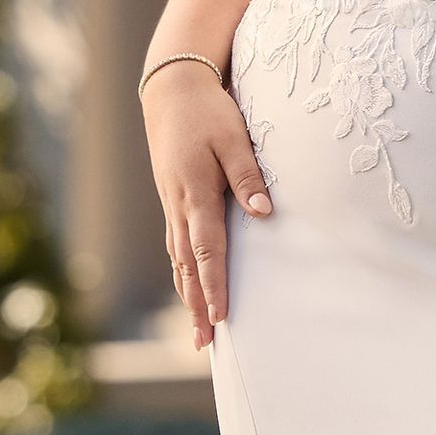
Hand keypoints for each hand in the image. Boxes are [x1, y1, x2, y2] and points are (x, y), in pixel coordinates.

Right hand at [142, 64, 271, 348]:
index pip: (208, 250)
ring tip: (199, 329)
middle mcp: (179, 206)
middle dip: (197, 306)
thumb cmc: (207, 113)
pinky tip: (188, 287)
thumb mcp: (233, 138)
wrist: (171, 91)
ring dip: (189, 295)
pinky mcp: (173, 200)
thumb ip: (249, 176)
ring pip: (179, 259)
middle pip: (189, 266)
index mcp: (195, 194)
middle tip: (205, 343)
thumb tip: (264, 213)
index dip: (214, 285)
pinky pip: (177, 245)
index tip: (223, 316)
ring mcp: (172, 205)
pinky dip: (183, 272)